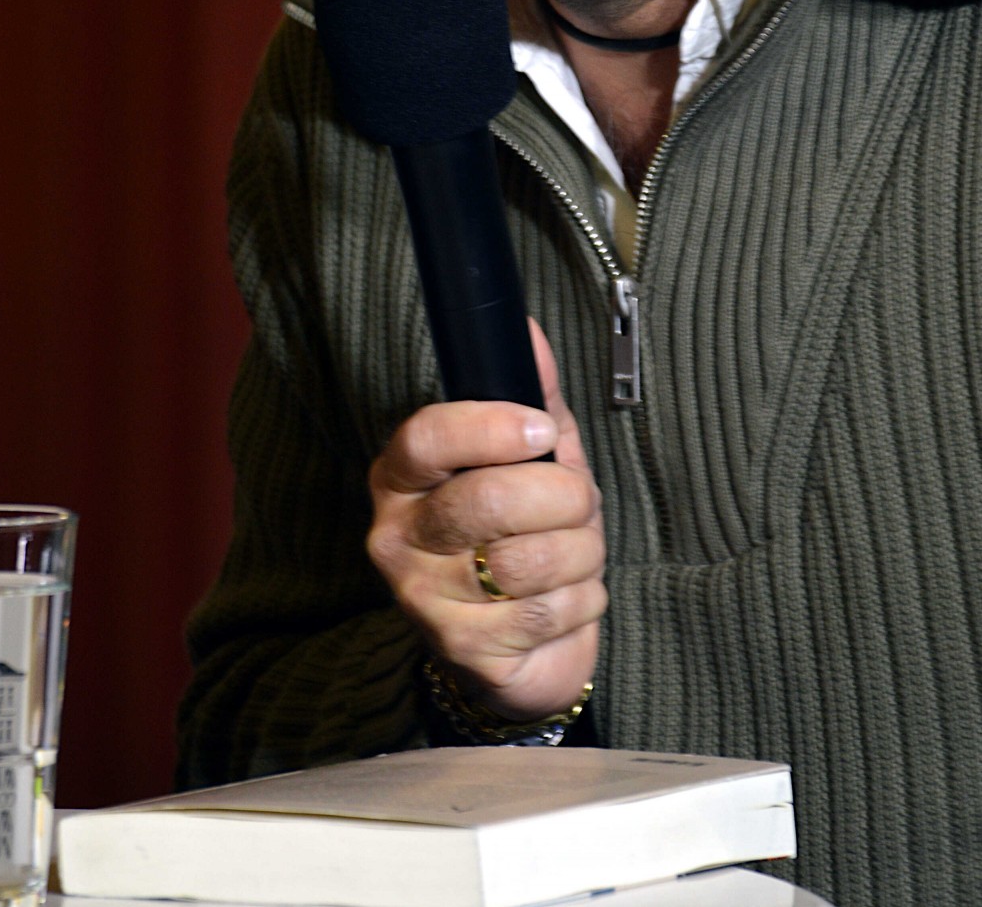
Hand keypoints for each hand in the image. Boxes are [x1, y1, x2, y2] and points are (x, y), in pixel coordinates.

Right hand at [367, 320, 605, 721]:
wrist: (511, 644)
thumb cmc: (519, 530)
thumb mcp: (526, 456)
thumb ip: (529, 394)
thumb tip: (528, 331)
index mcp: (402, 477)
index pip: (426, 438)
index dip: (492, 428)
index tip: (542, 430)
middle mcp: (398, 537)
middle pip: (488, 501)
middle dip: (562, 497)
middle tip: (577, 501)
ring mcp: (425, 599)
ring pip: (528, 560)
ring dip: (582, 551)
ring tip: (576, 550)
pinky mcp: (464, 650)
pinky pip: (547, 612)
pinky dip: (583, 598)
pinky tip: (569, 595)